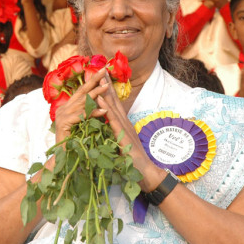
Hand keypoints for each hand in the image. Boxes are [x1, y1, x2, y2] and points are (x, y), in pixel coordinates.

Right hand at [53, 68, 109, 143]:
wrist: (64, 158)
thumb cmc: (77, 142)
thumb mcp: (85, 123)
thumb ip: (89, 111)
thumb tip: (102, 101)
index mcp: (68, 107)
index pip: (82, 91)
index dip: (92, 80)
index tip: (102, 71)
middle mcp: (63, 108)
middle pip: (81, 91)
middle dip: (93, 80)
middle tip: (104, 70)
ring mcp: (62, 115)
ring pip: (82, 102)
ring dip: (96, 94)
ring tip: (107, 87)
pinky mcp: (64, 123)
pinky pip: (81, 115)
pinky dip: (93, 112)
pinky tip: (103, 110)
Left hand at [96, 76, 163, 191]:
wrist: (146, 173)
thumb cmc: (133, 162)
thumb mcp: (121, 144)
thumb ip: (115, 135)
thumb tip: (106, 130)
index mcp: (123, 124)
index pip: (114, 104)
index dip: (107, 90)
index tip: (101, 77)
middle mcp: (124, 122)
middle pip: (114, 100)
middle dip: (106, 85)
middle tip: (100, 69)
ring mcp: (125, 128)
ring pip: (113, 106)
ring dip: (105, 92)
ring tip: (98, 78)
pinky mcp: (123, 136)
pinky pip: (113, 121)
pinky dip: (106, 109)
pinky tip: (100, 100)